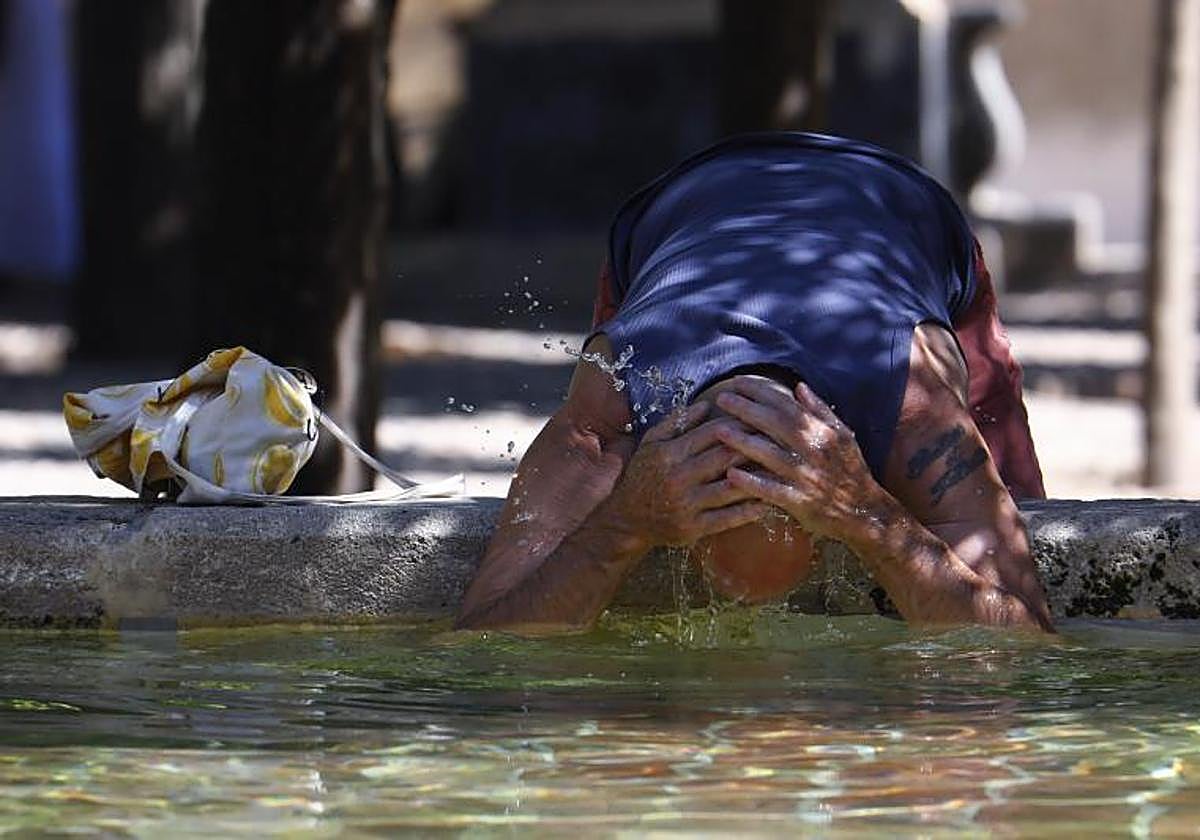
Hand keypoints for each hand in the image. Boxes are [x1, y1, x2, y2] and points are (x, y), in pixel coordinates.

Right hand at [601, 402, 770, 549]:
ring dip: (758, 479)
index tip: (761, 419)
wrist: (626, 519)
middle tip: (780, 441)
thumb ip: (676, 422)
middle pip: (725, 458)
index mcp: (668, 453)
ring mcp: (686, 505)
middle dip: (755, 447)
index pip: (711, 433)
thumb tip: (707, 404)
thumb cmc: (643, 475)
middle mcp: (678, 477)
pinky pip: (727, 518)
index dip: (739, 424)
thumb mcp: (651, 443)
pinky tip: (767, 503)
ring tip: (781, 471)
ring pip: (730, 488)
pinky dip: (749, 511)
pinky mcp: (692, 528)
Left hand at [714, 380, 888, 541]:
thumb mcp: (843, 436)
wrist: (865, 512)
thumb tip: (799, 387)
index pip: (787, 405)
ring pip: (771, 455)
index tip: (738, 382)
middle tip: (721, 398)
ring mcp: (806, 476)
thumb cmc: (851, 471)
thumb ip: (821, 410)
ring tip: (719, 431)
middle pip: (775, 424)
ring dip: (744, 442)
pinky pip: (772, 490)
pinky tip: (731, 475)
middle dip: (746, 409)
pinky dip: (752, 483)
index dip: (761, 392)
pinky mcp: (800, 501)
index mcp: (823, 432)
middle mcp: (814, 451)